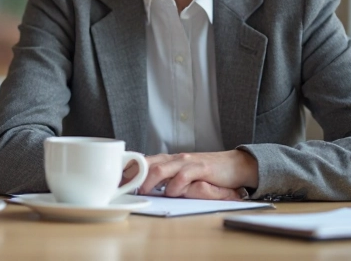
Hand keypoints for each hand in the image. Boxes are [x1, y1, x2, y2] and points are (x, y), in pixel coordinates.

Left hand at [123, 150, 257, 200]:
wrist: (234, 165)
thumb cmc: (206, 172)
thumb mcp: (182, 175)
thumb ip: (166, 179)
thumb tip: (144, 186)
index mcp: (169, 160)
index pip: (143, 161)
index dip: (128, 169)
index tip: (116, 180)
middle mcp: (175, 159)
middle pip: (147, 163)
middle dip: (133, 175)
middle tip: (123, 187)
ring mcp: (187, 162)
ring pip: (162, 168)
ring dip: (150, 181)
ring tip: (144, 191)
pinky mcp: (201, 168)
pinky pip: (184, 175)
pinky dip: (175, 185)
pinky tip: (171, 192)